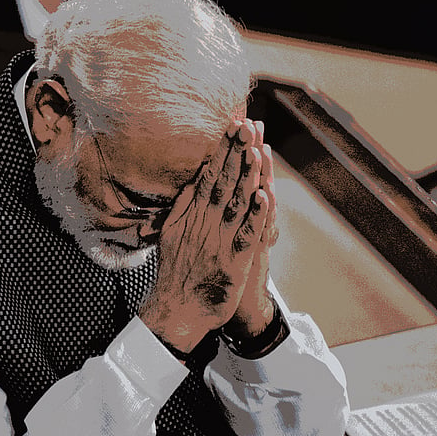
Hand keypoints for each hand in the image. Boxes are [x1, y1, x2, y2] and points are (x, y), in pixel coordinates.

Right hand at [139, 119, 270, 353]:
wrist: (176, 311)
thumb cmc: (177, 273)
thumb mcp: (172, 232)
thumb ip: (183, 206)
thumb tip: (192, 180)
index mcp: (192, 215)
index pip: (209, 174)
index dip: (222, 149)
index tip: (233, 124)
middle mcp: (205, 223)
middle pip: (223, 182)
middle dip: (235, 152)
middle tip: (247, 125)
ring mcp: (219, 242)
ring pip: (235, 203)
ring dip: (247, 177)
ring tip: (256, 150)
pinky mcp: (233, 262)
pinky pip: (246, 236)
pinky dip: (256, 217)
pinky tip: (265, 197)